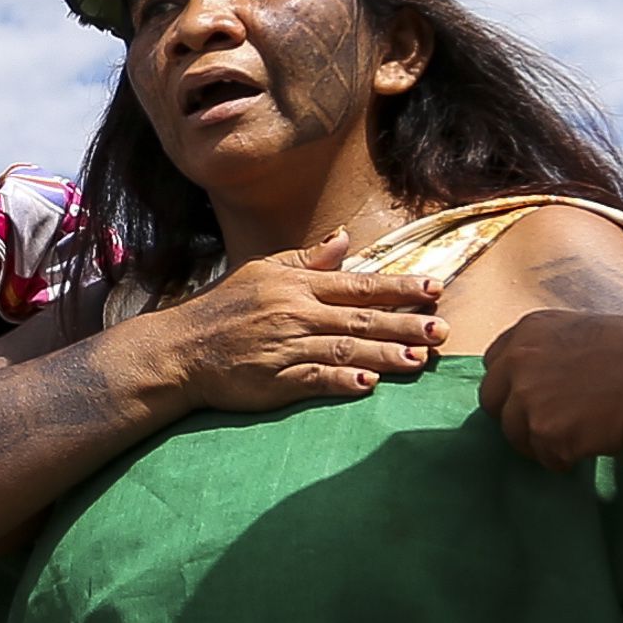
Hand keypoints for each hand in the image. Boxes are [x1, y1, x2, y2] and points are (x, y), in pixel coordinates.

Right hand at [142, 238, 442, 416]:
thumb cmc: (225, 308)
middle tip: (442, 330)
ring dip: (384, 355)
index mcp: (298, 286)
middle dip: (405, 324)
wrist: (181, 348)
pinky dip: (340, 381)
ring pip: (344, 350)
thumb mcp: (264, 271)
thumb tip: (345, 238)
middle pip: (360, 319)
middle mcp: (296, 314)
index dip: (399, 288)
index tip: (435, 290)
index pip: (358, 285)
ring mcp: (286, 348)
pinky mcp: (274, 381)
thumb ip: (308, 259)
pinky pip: (312, 380)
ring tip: (419, 360)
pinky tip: (366, 384)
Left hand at [479, 310, 622, 480]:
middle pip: (492, 402)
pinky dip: (564, 459)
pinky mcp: (546, 431)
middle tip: (552, 423)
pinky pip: (544, 457)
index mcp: (531, 328)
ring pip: (515, 436)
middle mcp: (521, 358)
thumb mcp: (588, 330)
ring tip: (580, 433)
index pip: (494, 364)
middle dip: (517, 416)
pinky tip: (592, 443)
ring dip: (542, 441)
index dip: (515, 385)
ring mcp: (530, 395)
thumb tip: (532, 371)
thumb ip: (553, 345)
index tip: (538, 396)